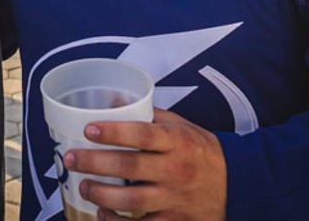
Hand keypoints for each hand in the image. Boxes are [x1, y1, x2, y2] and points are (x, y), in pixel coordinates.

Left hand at [64, 108, 226, 219]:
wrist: (238, 186)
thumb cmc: (202, 153)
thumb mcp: (183, 127)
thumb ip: (150, 115)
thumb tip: (112, 100)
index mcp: (178, 141)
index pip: (143, 133)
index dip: (114, 131)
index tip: (89, 129)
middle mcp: (176, 170)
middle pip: (130, 167)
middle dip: (95, 163)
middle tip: (70, 159)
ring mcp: (175, 199)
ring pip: (132, 200)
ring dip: (101, 194)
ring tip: (83, 186)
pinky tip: (103, 214)